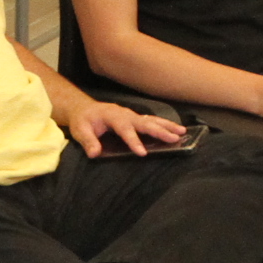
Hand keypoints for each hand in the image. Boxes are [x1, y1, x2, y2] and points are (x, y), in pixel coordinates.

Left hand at [65, 96, 186, 158]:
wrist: (84, 109)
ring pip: (152, 120)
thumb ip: (88, 141)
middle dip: (159, 131)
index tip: (142, 153)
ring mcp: (132, 115)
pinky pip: (152, 121)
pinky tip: (175, 131)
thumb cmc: (83, 121)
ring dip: (167, 126)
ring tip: (182, 132)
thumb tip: (94, 153)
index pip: (125, 129)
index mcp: (112, 116)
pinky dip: (164, 125)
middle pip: (145, 122)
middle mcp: (125, 114)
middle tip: (174, 139)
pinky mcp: (136, 119)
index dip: (134, 141)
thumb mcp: (80, 131)